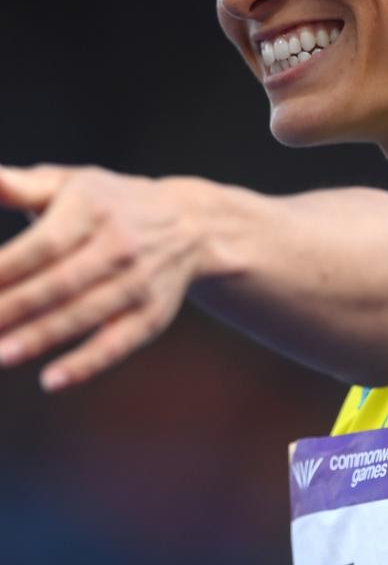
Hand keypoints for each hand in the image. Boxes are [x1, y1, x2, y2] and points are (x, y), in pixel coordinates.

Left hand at [0, 165, 202, 391]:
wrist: (192, 225)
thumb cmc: (109, 204)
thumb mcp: (71, 184)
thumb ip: (22, 187)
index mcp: (93, 207)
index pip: (45, 243)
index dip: (6, 268)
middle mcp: (120, 245)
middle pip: (60, 282)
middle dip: (12, 308)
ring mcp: (139, 282)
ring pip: (84, 315)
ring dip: (39, 338)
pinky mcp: (152, 315)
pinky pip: (117, 343)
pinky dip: (86, 363)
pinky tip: (51, 380)